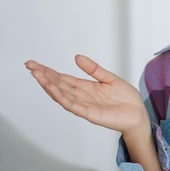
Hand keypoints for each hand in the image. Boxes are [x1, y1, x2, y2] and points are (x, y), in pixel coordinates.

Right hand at [25, 55, 147, 135]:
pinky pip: (72, 105)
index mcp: (86, 87)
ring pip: (62, 94)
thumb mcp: (109, 78)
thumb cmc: (126, 98)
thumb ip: (93, 69)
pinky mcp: (89, 113)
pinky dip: (62, 97)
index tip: (34, 64)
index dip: (48, 72)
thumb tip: (76, 57)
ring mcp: (84, 105)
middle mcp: (82, 96)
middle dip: (43, 76)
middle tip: (30, 66)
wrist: (138, 113)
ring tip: (37, 75)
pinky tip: (53, 89)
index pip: (63, 78)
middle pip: (58, 85)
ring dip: (49, 85)